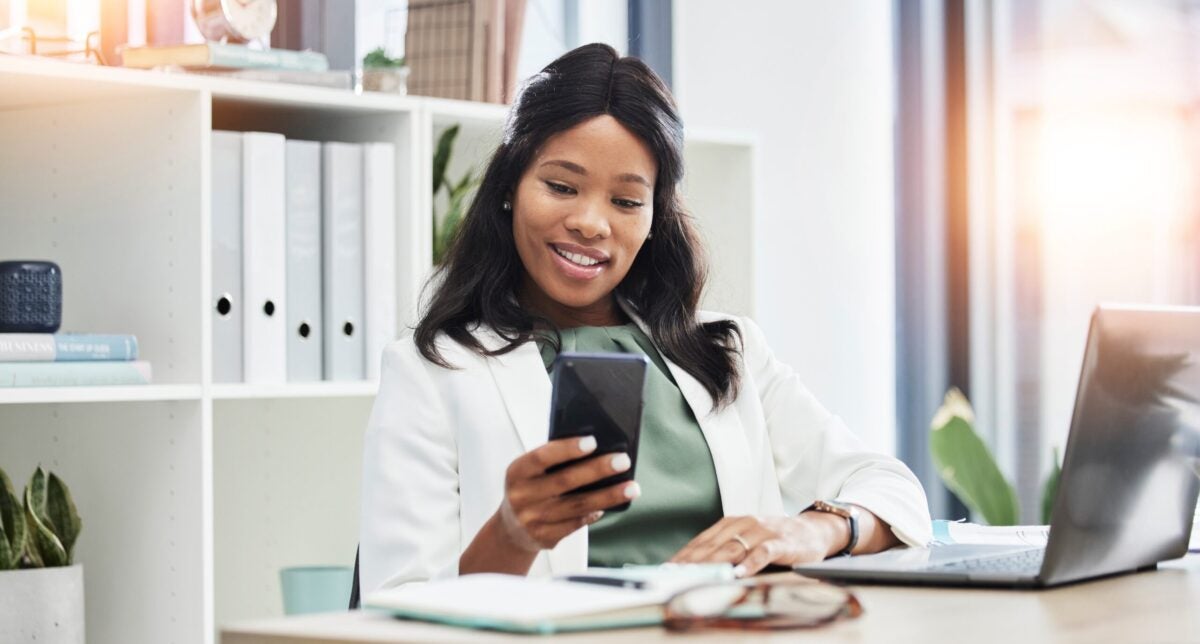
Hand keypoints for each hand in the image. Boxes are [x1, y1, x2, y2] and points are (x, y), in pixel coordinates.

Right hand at [497, 436, 640, 552]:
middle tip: (623, 461)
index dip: (567, 449)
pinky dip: (596, 512)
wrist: (510, 530)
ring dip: (608, 496)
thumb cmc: (530, 488)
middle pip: (565, 481)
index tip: (593, 441)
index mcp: (517, 472)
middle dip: (597, 470)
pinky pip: (577, 523)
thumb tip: (596, 449)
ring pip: (578, 506)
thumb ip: (553, 460)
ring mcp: (533, 520)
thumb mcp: (530, 472)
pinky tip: (610, 505)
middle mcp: (522, 496)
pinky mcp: (546, 538)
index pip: (542, 457)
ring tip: (632, 487)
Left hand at [668, 514, 846, 575]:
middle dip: (692, 562)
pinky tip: (739, 573)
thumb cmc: (774, 539)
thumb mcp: (746, 540)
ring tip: (698, 576)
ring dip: (714, 563)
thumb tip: (696, 569)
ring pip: (733, 548)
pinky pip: (763, 553)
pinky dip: (750, 563)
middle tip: (676, 576)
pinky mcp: (780, 542)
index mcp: (731, 523)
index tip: (668, 569)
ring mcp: (762, 532)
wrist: (812, 530)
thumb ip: (725, 551)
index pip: (702, 541)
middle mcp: (744, 524)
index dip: (684, 555)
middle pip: (713, 545)